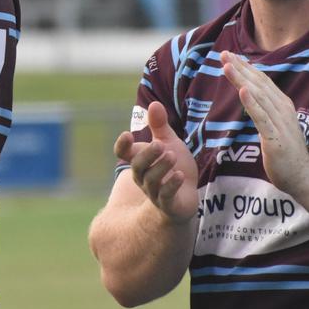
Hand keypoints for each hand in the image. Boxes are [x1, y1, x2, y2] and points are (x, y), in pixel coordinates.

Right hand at [115, 101, 198, 222]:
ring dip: (161, 167)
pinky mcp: (168, 204)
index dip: (122, 145)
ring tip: (172, 155)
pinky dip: (171, 185)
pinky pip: (166, 196)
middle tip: (160, 145)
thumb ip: (160, 126)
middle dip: (147, 155)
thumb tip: (154, 103)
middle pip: (138, 166)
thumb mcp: (168, 143)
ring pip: (151, 181)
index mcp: (140, 160)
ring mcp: (154, 191)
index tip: (127, 134)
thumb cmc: (173, 166)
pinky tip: (180, 175)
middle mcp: (143, 176)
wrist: (187, 195)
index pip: (123, 153)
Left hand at [220, 51, 308, 193]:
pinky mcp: (275, 138)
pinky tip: (242, 90)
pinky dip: (251, 103)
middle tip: (223, 53)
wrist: (302, 176)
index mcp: (282, 104)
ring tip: (227, 66)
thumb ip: (265, 108)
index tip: (229, 55)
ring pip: (258, 96)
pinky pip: (261, 118)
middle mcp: (282, 109)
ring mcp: (280, 123)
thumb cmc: (286, 151)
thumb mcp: (275, 124)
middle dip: (240, 67)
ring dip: (242, 79)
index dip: (246, 67)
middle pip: (258, 84)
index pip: (261, 80)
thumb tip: (250, 94)